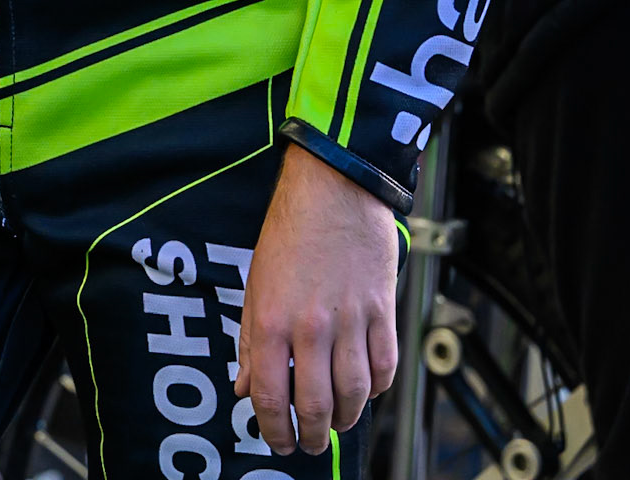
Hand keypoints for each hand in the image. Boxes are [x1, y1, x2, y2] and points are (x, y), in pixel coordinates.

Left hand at [235, 141, 398, 456]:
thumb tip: (245, 388)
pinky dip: (376, 388)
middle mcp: (312, 325)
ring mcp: (351, 319)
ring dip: (346, 420)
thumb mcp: (256, 282)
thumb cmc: (290, 229)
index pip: (271, 397)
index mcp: (273, 319)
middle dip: (313, 437)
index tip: (278, 442)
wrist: (333, 186)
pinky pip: (384, 366)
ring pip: (354, 394)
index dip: (274, 430)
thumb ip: (251, 340)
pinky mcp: (382, 309)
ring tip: (339, 423)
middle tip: (311, 444)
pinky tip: (366, 389)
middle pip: (316, 405)